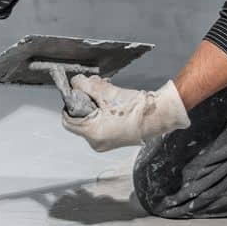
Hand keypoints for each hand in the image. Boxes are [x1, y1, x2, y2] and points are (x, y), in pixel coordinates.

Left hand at [60, 76, 189, 151]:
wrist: (158, 115)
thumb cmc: (137, 109)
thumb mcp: (107, 93)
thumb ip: (86, 86)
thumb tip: (75, 83)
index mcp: (94, 134)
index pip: (68, 121)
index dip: (70, 105)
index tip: (76, 93)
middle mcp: (97, 143)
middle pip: (79, 119)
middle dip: (85, 101)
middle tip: (94, 89)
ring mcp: (105, 142)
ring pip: (89, 120)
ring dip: (94, 103)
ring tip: (106, 93)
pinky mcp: (112, 138)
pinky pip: (99, 123)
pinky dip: (101, 111)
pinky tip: (111, 101)